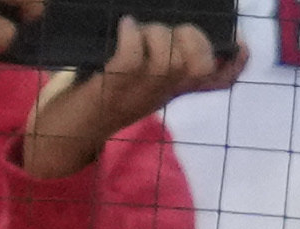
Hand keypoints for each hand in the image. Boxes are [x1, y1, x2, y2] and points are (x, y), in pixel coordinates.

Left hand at [18, 14, 240, 179]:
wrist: (61, 133)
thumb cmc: (94, 96)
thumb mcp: (132, 77)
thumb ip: (151, 57)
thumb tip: (160, 24)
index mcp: (171, 91)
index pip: (218, 82)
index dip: (234, 63)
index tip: (238, 42)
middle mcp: (162, 94)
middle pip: (197, 66)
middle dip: (189, 36)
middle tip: (163, 28)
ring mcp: (137, 93)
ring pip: (167, 60)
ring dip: (155, 35)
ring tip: (136, 27)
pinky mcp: (109, 88)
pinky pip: (131, 59)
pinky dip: (130, 37)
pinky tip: (123, 25)